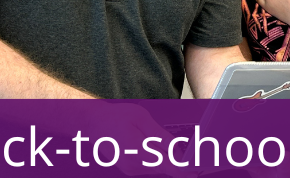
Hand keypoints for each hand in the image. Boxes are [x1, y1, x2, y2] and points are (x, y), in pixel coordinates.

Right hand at [81, 102, 195, 176]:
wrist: (94, 124)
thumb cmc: (116, 117)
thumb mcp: (141, 118)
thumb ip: (160, 136)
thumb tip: (177, 150)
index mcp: (136, 151)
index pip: (165, 165)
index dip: (182, 170)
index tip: (194, 173)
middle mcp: (133, 165)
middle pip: (164, 167)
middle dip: (177, 161)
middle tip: (191, 158)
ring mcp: (131, 169)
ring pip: (158, 167)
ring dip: (166, 159)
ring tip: (160, 144)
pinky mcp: (131, 169)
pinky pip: (151, 166)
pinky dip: (158, 159)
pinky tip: (155, 147)